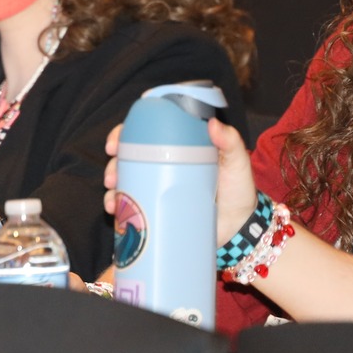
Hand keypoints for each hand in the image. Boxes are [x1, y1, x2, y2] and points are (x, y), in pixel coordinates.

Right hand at [103, 118, 255, 247]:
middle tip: (111, 176)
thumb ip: (229, 142)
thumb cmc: (239, 190)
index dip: (124, 134)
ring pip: (125, 181)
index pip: (144, 133)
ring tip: (112, 199)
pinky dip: (119, 209)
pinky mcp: (158, 210)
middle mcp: (163, 164)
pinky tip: (116, 214)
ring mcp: (158, 188)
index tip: (115, 142)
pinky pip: (132, 207)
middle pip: (128, 157)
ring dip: (112, 188)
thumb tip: (213, 124)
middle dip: (112, 164)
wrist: (241, 228)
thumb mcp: (236, 162)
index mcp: (177, 147)